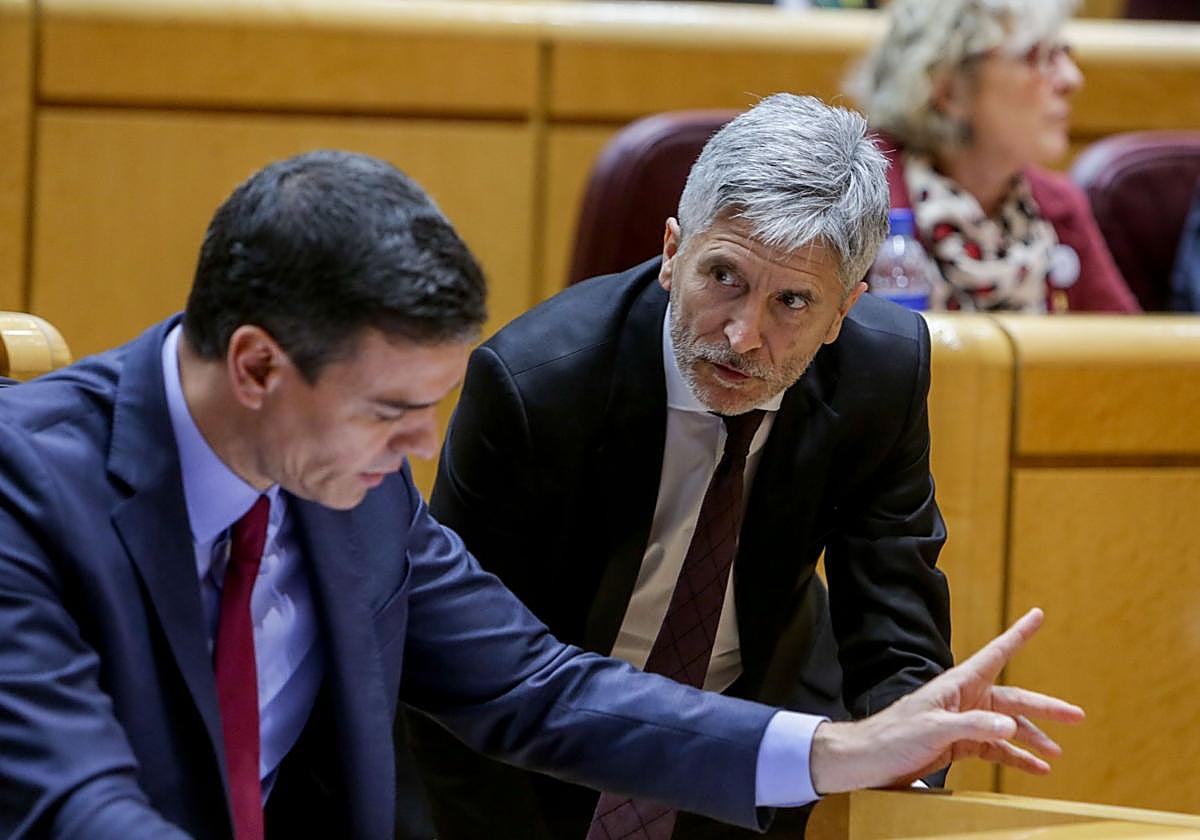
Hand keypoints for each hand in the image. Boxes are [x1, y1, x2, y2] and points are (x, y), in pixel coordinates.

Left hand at [810, 608, 1084, 793]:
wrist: (870, 758)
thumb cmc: (894, 736)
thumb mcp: (933, 728)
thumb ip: (972, 725)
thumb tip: (1010, 725)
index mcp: (958, 684)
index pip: (996, 653)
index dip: (1018, 634)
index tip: (1038, 614)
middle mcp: (966, 699)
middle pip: (1014, 699)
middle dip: (1046, 709)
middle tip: (1077, 716)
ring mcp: (965, 722)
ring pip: (1008, 727)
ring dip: (1033, 739)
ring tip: (1056, 753)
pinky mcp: (960, 744)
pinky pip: (996, 749)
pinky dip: (1016, 758)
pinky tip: (1035, 769)